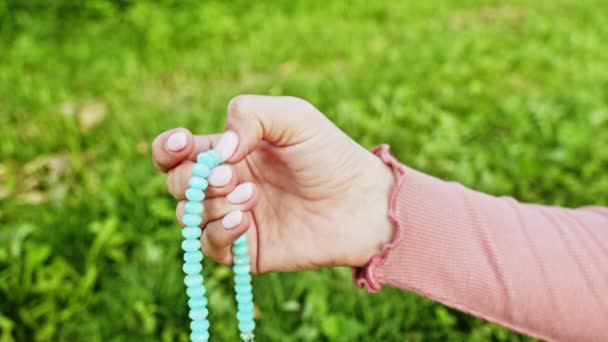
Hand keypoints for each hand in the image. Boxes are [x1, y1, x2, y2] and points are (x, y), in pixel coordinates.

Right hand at [152, 95, 393, 272]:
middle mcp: (225, 185)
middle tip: (232, 175)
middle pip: (176, 183)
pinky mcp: (245, 249)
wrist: (362, 202)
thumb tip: (218, 150)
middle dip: (195, 178)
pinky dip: (219, 232)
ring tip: (252, 196)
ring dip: (211, 205)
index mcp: (229, 152)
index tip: (183, 143)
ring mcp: (233, 217)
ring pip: (188, 215)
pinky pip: (208, 246)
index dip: (167, 148)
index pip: (176, 151)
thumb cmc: (330, 155)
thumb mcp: (294, 117)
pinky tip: (246, 221)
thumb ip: (250, 115)